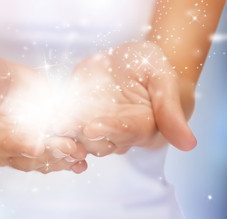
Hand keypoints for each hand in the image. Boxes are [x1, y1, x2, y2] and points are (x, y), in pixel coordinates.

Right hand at [0, 55, 86, 173]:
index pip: (7, 146)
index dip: (25, 147)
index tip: (43, 146)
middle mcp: (6, 148)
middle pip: (32, 156)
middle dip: (54, 154)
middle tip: (74, 150)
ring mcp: (25, 144)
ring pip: (46, 158)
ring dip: (66, 158)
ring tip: (84, 155)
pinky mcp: (40, 135)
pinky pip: (54, 148)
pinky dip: (70, 152)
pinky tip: (86, 153)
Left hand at [60, 41, 195, 155]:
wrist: (127, 62)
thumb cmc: (149, 68)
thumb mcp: (162, 78)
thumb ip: (171, 109)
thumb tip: (189, 144)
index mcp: (141, 127)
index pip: (126, 131)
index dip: (110, 129)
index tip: (93, 125)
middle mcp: (116, 134)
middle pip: (99, 141)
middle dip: (81, 136)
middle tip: (63, 128)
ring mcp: (94, 128)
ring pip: (79, 139)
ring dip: (63, 135)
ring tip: (48, 126)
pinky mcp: (76, 119)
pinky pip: (64, 129)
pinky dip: (53, 128)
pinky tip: (41, 124)